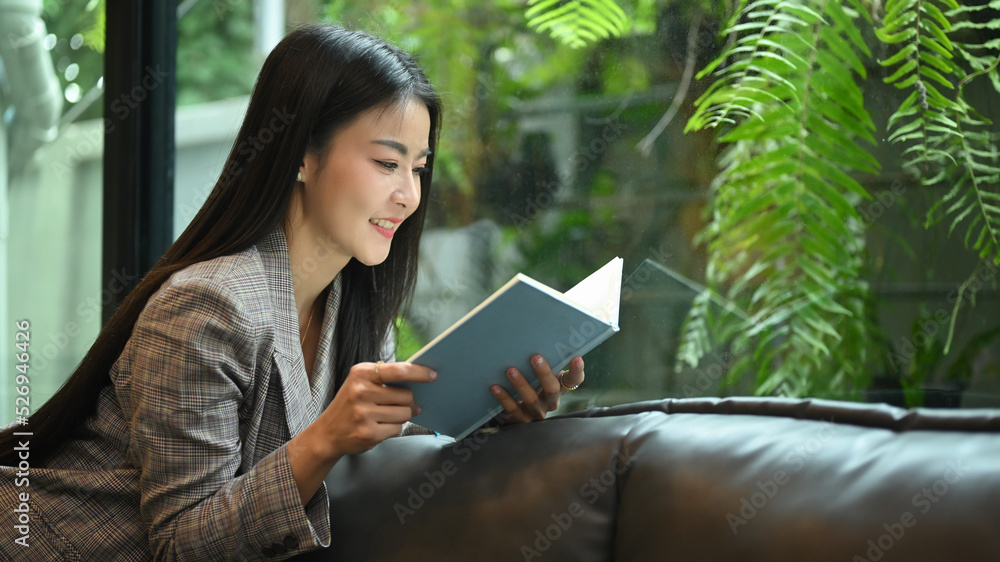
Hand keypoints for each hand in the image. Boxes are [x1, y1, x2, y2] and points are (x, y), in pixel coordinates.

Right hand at [312, 361, 436, 456]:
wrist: (327, 433)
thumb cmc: (350, 405)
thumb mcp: (360, 383)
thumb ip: (384, 378)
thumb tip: (418, 381)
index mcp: (361, 373)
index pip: (398, 371)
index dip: (419, 373)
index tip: (433, 376)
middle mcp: (361, 392)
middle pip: (406, 395)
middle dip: (408, 402)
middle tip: (398, 405)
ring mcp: (364, 414)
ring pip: (404, 413)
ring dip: (401, 416)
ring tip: (384, 416)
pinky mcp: (369, 433)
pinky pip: (397, 428)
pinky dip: (393, 428)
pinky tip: (378, 427)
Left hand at [491, 355, 584, 424]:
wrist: (516, 410)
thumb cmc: (530, 383)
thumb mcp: (538, 374)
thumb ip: (540, 361)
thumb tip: (529, 336)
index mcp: (559, 387)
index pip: (574, 380)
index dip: (577, 371)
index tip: (577, 358)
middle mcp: (550, 401)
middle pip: (551, 389)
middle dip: (544, 373)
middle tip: (535, 357)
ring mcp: (536, 412)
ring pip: (531, 400)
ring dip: (521, 384)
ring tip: (510, 370)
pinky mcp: (520, 419)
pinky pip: (512, 409)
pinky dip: (504, 398)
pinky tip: (495, 387)